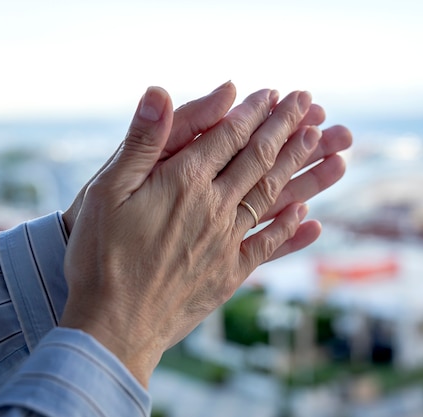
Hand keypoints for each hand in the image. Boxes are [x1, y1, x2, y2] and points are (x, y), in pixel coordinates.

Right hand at [60, 86, 339, 386]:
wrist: (113, 326)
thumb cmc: (100, 256)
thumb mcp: (106, 190)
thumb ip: (141, 141)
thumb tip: (160, 91)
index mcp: (185, 182)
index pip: (229, 135)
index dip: (254, 111)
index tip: (274, 93)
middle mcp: (214, 207)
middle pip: (258, 158)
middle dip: (286, 126)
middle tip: (308, 102)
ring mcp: (226, 241)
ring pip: (272, 194)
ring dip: (299, 165)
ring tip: (321, 140)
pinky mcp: (229, 273)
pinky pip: (268, 244)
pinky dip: (291, 227)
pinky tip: (308, 213)